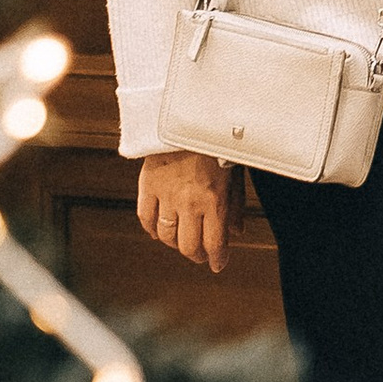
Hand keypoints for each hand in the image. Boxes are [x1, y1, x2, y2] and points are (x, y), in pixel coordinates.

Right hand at [136, 151, 232, 272]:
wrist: (190, 116)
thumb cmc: (218, 142)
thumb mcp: (236, 172)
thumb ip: (235, 205)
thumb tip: (236, 232)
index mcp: (214, 201)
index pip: (214, 243)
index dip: (216, 259)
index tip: (217, 265)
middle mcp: (189, 203)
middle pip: (188, 245)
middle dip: (196, 255)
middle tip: (201, 255)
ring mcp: (166, 196)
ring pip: (166, 235)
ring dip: (174, 244)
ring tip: (181, 242)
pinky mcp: (148, 185)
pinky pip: (146, 217)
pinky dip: (151, 229)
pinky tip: (158, 231)